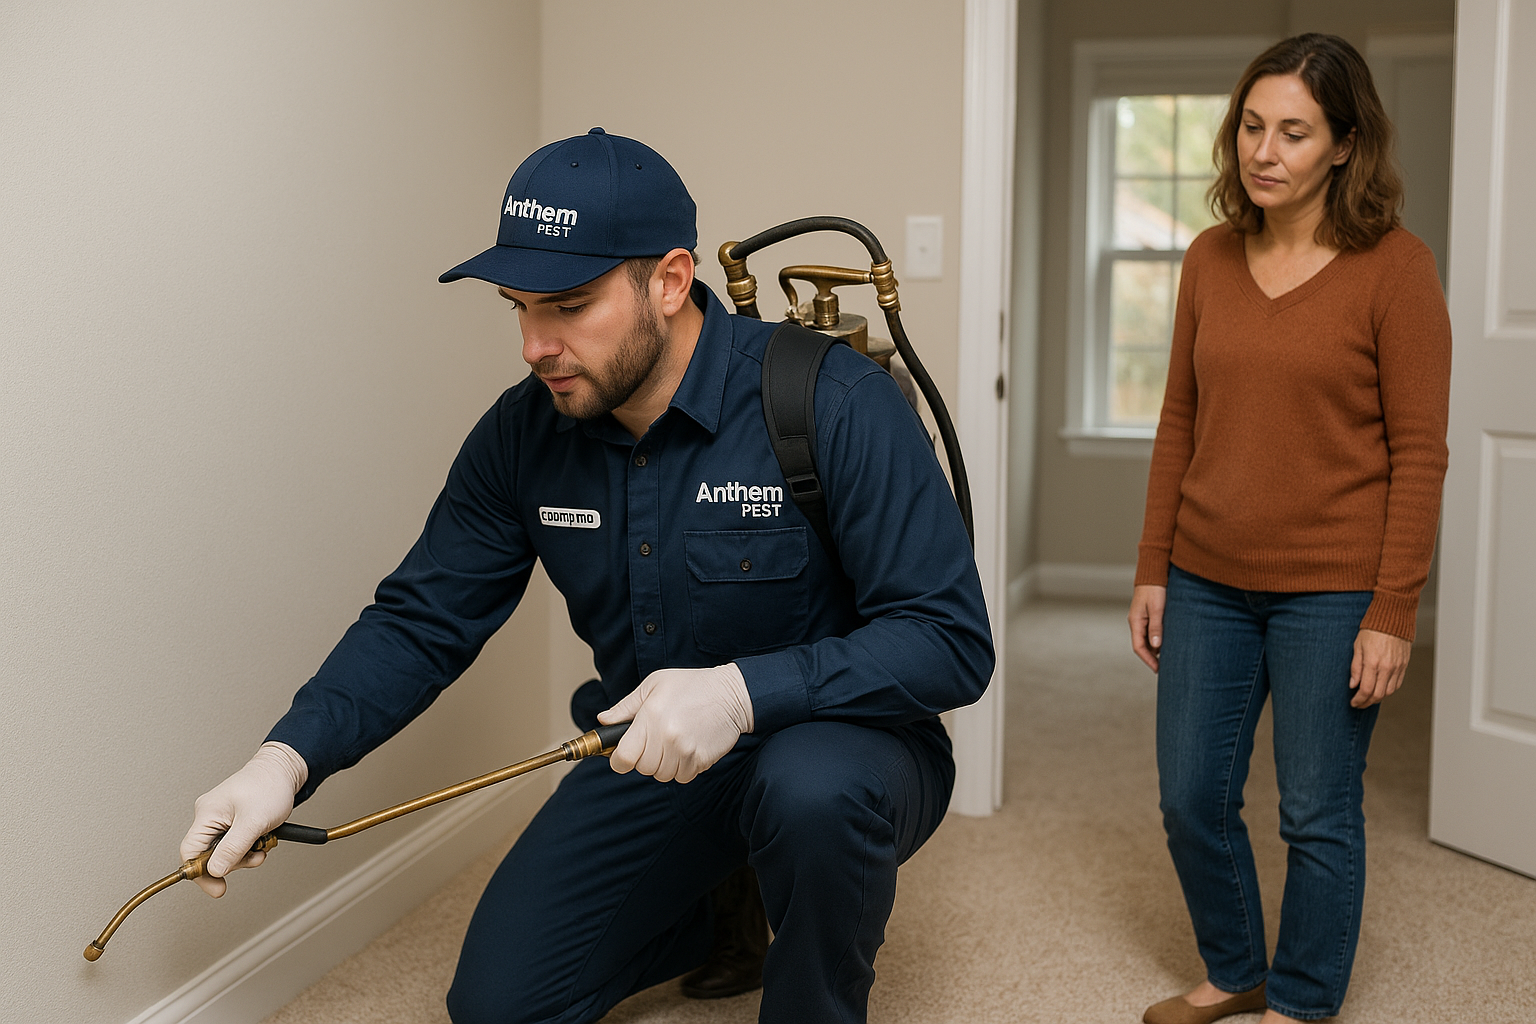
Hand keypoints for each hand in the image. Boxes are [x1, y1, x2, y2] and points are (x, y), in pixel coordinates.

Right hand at [180, 742, 307, 896]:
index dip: (201, 874)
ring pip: (224, 850)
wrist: (285, 770)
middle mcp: (209, 815)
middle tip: (254, 856)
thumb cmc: (270, 786)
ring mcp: (221, 817)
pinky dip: (249, 845)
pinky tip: (262, 839)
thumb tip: (215, 871)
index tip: (218, 887)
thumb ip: (234, 848)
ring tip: (262, 844)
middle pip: (208, 854)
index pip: (190, 852)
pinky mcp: (233, 820)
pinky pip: (235, 842)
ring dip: (245, 854)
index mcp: (207, 813)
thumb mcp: (254, 821)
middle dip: (232, 861)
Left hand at [598, 664, 753, 783]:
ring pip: (662, 775)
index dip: (619, 760)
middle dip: (644, 758)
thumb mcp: (654, 685)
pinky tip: (688, 747)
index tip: (622, 755)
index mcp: (650, 717)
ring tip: (673, 742)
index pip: (623, 758)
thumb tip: (603, 721)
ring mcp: (685, 750)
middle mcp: (666, 736)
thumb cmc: (691, 686)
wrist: (731, 694)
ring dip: (664, 764)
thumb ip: (626, 706)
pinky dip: (682, 767)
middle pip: (643, 768)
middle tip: (655, 741)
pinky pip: (683, 777)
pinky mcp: (701, 760)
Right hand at [1129, 585, 1166, 671]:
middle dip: (1152, 658)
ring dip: (1156, 649)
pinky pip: (1151, 632)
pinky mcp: (1148, 615)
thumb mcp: (1157, 609)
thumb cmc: (1155, 588)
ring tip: (1169, 658)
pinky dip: (1158, 640)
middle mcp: (1136, 622)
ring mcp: (1141, 619)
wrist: (1153, 572)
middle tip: (1165, 668)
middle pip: (1142, 645)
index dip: (1148, 660)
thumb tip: (1156, 647)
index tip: (1158, 669)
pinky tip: (1167, 643)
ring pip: (1147, 639)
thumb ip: (1156, 627)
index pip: (1139, 647)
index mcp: (1136, 622)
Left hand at [1350, 628, 1411, 707]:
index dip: (1359, 699)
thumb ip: (1355, 667)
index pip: (1366, 689)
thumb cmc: (1372, 631)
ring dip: (1378, 698)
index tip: (1353, 703)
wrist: (1393, 620)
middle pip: (1378, 694)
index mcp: (1373, 663)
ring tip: (1368, 698)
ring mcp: (1397, 667)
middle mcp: (1387, 667)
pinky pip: (1397, 684)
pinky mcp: (1404, 665)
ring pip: (1389, 692)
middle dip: (1367, 702)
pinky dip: (1389, 690)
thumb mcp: (1357, 647)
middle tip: (1359, 704)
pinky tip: (1381, 690)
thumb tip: (1353, 685)